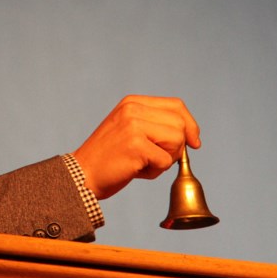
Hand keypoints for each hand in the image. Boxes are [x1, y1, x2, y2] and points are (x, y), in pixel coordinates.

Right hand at [73, 95, 200, 199]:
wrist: (82, 175)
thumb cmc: (109, 158)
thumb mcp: (130, 129)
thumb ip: (154, 125)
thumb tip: (191, 135)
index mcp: (132, 102)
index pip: (176, 105)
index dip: (190, 124)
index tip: (194, 142)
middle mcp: (133, 109)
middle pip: (180, 124)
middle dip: (176, 146)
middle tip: (156, 158)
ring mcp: (133, 126)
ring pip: (177, 141)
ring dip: (166, 159)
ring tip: (144, 163)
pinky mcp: (135, 145)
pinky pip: (165, 161)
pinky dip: (155, 171)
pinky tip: (136, 170)